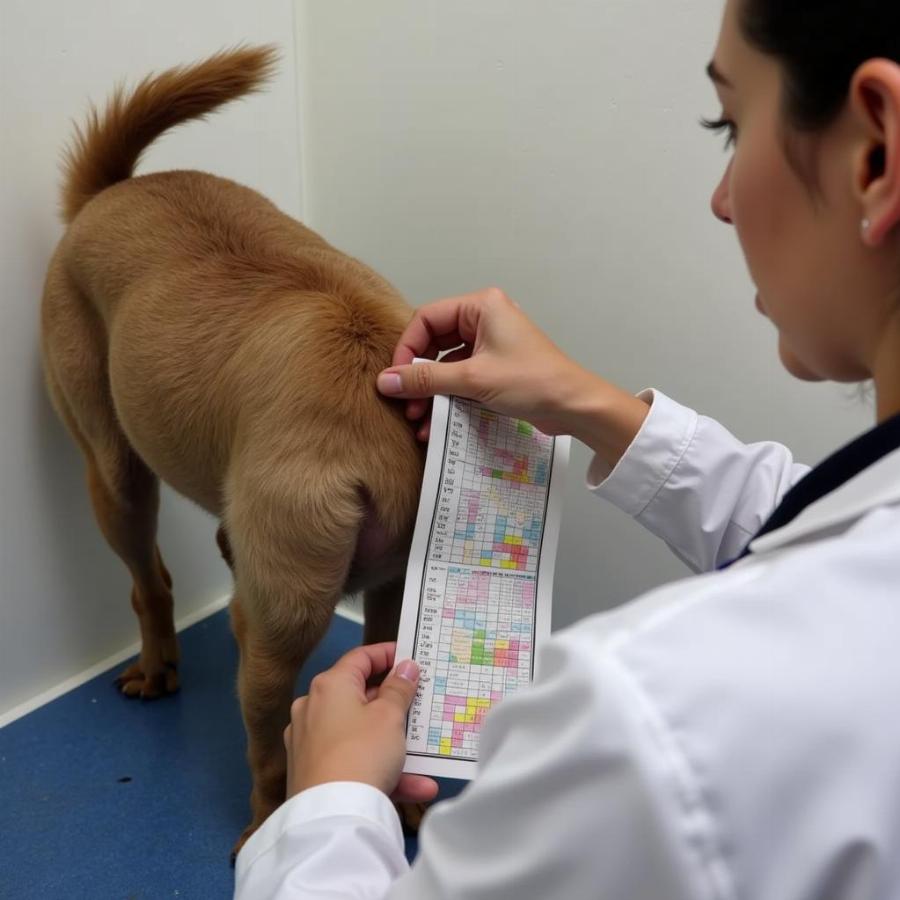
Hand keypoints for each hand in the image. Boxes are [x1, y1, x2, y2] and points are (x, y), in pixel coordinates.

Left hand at [284, 642, 438, 804]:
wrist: (332, 817)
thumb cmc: (362, 752)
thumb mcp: (390, 717)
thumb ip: (399, 689)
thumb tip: (405, 667)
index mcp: (329, 686)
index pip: (360, 658)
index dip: (387, 654)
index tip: (410, 658)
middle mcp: (313, 708)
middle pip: (359, 697)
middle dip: (393, 704)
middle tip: (419, 704)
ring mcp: (309, 742)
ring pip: (360, 735)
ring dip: (394, 744)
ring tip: (425, 753)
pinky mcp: (312, 772)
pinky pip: (352, 762)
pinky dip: (381, 769)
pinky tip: (417, 785)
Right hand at [376, 287, 597, 440]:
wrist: (575, 406)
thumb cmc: (532, 382)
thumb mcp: (473, 379)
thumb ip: (426, 379)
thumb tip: (385, 381)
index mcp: (481, 306)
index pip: (427, 319)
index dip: (407, 348)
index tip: (396, 378)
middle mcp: (485, 319)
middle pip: (434, 342)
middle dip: (418, 375)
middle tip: (405, 403)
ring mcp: (491, 344)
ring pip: (446, 363)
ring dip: (431, 391)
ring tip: (419, 418)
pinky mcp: (496, 367)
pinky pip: (461, 377)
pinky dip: (448, 397)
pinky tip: (437, 422)